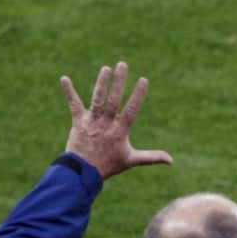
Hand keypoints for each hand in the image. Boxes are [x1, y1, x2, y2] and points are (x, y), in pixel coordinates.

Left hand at [61, 61, 172, 178]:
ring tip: (106, 68)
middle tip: (122, 65)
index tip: (143, 80)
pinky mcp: (78, 122)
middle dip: (118, 82)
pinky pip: (74, 104)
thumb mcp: (132, 160)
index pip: (131, 110)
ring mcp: (91, 122)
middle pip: (113, 100)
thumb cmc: (109, 165)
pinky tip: (64, 78)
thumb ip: (152, 157)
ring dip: (101, 83)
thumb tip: (171, 160)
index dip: (138, 95)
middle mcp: (106, 124)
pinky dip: (69, 91)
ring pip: (97, 100)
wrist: (84, 172)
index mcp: (120, 131)